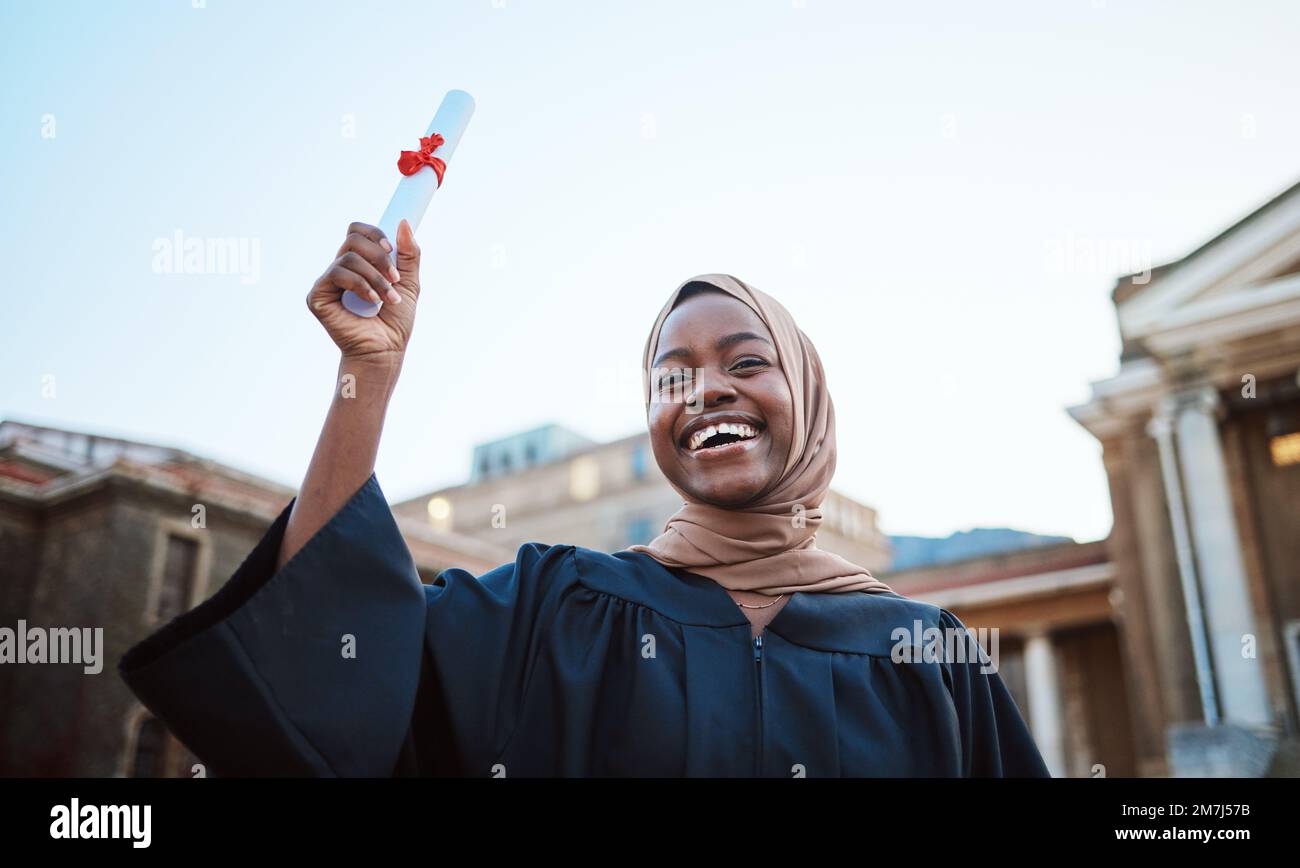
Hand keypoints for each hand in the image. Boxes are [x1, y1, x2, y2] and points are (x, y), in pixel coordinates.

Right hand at [306, 219, 421, 361]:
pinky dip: (360, 285)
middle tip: (394, 279)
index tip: (391, 249)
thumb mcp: (408, 283)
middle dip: (379, 256)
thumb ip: (408, 255)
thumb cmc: (394, 323)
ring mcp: (327, 282)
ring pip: (348, 257)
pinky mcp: (317, 295)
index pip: (357, 232)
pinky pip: (337, 274)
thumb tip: (404, 222)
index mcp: (359, 264)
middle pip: (353, 238)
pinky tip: (371, 301)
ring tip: (387, 299)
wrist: (385, 351)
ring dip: (375, 277)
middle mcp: (341, 269)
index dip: (374, 233)